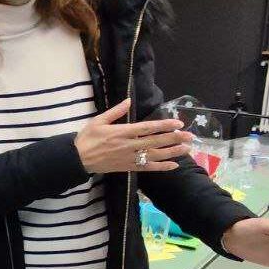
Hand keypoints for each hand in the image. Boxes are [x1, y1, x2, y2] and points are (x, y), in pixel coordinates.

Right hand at [74, 99, 194, 173]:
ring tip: (187, 148)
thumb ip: (116, 111)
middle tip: (190, 135)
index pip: (148, 128)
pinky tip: (174, 165)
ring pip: (155, 155)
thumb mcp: (99, 120)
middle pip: (156, 142)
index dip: (164, 126)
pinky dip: (162, 167)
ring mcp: (130, 158)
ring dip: (172, 152)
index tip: (178, 123)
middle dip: (174, 138)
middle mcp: (129, 146)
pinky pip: (148, 168)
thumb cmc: (87, 138)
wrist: (78, 159)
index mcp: (123, 132)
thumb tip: (129, 101)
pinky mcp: (128, 167)